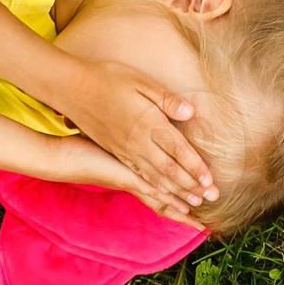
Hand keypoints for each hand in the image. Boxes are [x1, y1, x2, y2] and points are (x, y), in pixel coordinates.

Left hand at [51, 135, 198, 223]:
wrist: (60, 158)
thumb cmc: (80, 148)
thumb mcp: (109, 143)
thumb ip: (123, 146)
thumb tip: (134, 145)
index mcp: (131, 176)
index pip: (159, 191)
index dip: (177, 198)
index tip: (193, 205)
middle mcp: (134, 184)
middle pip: (165, 201)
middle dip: (186, 211)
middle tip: (205, 221)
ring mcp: (132, 183)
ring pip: (164, 200)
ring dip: (183, 208)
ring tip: (202, 220)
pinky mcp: (128, 179)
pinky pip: (155, 192)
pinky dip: (171, 201)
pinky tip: (186, 207)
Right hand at [52, 59, 212, 209]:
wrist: (72, 90)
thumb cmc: (108, 80)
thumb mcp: (139, 81)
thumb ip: (166, 99)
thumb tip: (190, 112)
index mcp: (148, 123)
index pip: (177, 149)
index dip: (195, 166)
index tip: (210, 180)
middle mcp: (138, 142)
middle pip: (169, 169)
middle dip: (191, 186)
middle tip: (211, 197)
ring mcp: (126, 151)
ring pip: (155, 177)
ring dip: (176, 192)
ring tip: (193, 204)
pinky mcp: (117, 153)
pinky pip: (139, 175)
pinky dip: (155, 188)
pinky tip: (164, 194)